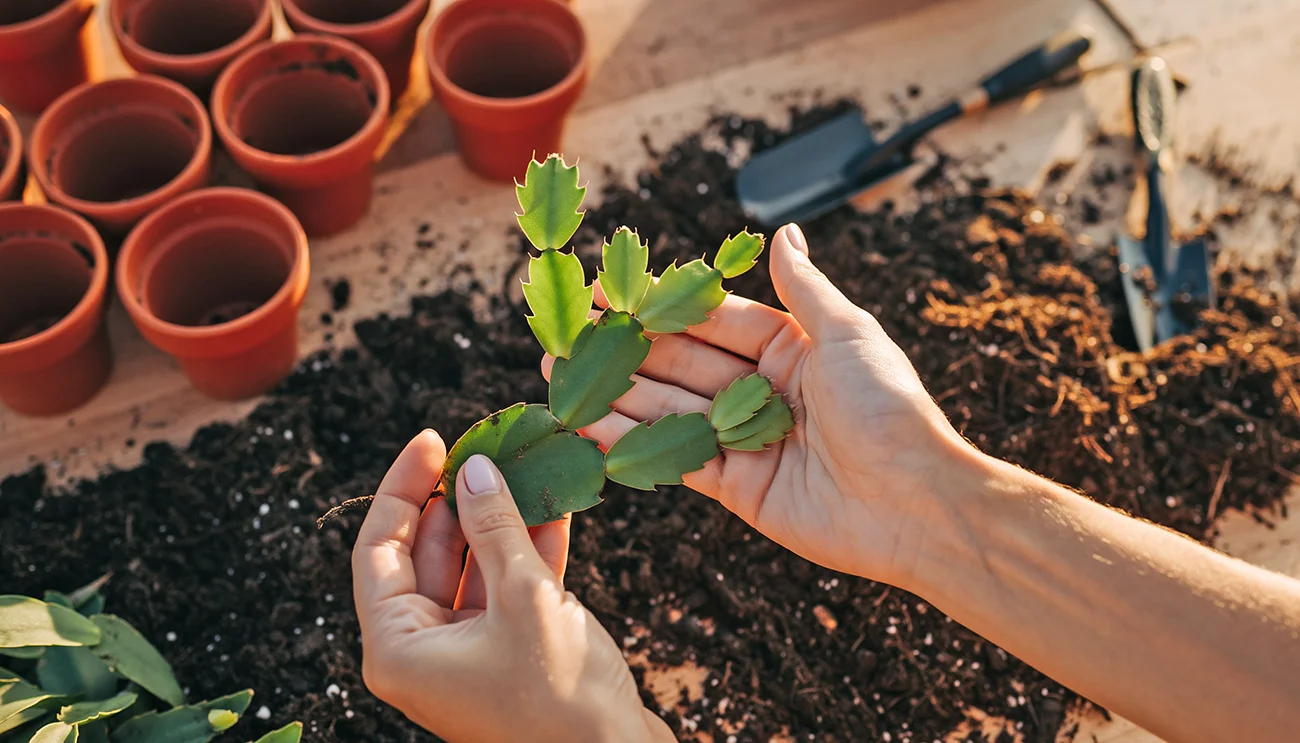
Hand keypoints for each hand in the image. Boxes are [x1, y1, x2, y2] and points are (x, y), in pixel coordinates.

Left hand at [352, 432, 672, 742]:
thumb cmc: (560, 697)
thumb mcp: (525, 596)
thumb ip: (495, 526)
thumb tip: (475, 469)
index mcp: (398, 648)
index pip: (379, 548)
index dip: (403, 488)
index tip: (434, 440)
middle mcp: (422, 653)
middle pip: (427, 554)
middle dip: (461, 499)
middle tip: (487, 449)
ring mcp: (465, 656)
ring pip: (473, 568)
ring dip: (501, 520)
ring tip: (527, 467)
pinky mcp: (507, 657)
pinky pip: (506, 591)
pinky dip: (528, 552)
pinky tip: (555, 508)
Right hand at [544, 224, 978, 587]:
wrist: (915, 503)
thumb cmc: (889, 408)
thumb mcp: (846, 334)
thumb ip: (803, 287)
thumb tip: (785, 232)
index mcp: (790, 348)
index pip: (712, 319)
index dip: (661, 305)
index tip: (609, 291)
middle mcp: (763, 390)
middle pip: (681, 362)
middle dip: (626, 348)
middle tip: (566, 335)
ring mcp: (746, 440)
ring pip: (669, 408)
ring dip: (616, 392)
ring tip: (559, 374)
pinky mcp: (736, 486)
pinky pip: (676, 457)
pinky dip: (632, 442)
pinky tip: (588, 424)